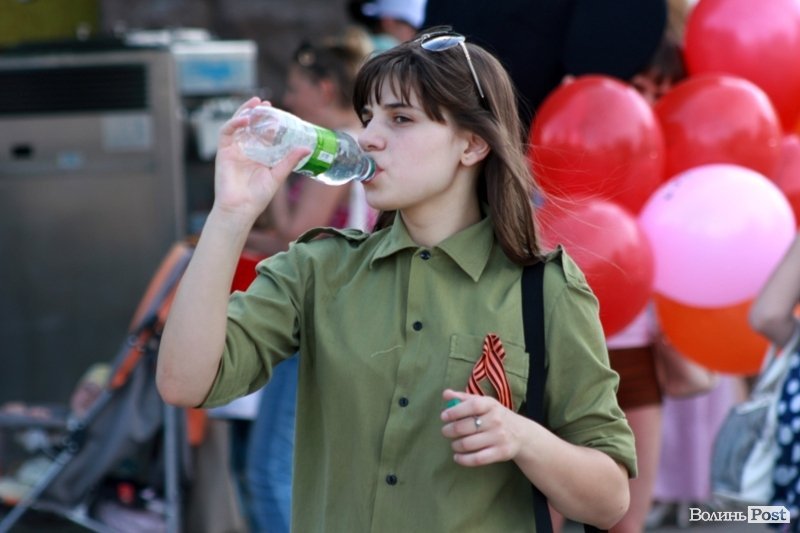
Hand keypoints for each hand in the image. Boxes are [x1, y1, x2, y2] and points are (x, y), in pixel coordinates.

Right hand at [213, 97, 310, 223]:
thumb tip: (306, 147)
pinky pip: (226, 132)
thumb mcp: (277, 175)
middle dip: (256, 112)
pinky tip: (245, 119)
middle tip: (265, 101)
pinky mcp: (223, 152)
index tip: (278, 113)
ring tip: (254, 103)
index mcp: (258, 155)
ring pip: (237, 125)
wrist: (241, 209)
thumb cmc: (258, 197)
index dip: (269, 122)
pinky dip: (234, 123)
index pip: (263, 134)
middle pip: (249, 126)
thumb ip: (289, 160)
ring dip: (244, 112)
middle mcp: (245, 150)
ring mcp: (234, 150)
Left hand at [440, 389, 525, 466]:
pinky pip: (477, 459)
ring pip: (468, 444)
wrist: (521, 434)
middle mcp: (496, 420)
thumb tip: (446, 394)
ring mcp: (499, 437)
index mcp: (491, 405)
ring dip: (455, 445)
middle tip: (445, 432)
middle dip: (450, 430)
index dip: (455, 411)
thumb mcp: (484, 403)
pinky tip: (457, 457)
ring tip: (454, 444)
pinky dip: (463, 460)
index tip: (444, 416)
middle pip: (466, 427)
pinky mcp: (501, 453)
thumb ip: (464, 398)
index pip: (472, 405)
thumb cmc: (496, 416)